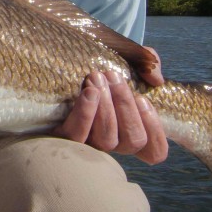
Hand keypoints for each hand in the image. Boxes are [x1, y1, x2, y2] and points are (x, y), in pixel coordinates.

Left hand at [53, 47, 167, 164]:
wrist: (54, 64)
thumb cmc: (99, 67)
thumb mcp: (127, 60)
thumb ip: (147, 64)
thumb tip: (156, 80)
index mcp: (131, 130)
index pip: (154, 152)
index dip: (156, 132)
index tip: (144, 99)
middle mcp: (114, 142)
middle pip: (133, 140)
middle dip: (126, 106)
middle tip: (114, 75)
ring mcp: (90, 143)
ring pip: (107, 140)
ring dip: (106, 108)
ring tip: (97, 77)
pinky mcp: (64, 136)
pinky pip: (76, 136)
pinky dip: (85, 114)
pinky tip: (88, 92)